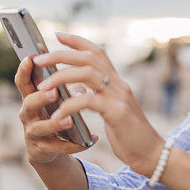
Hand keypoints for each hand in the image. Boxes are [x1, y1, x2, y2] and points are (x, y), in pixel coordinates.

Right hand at [14, 55, 98, 165]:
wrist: (49, 149)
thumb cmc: (53, 115)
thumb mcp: (55, 100)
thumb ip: (65, 86)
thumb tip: (81, 72)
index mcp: (31, 98)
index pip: (23, 82)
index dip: (24, 71)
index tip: (30, 59)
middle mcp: (28, 114)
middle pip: (29, 103)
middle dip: (41, 97)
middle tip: (54, 91)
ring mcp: (33, 133)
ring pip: (40, 128)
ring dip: (55, 124)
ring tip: (69, 121)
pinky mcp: (42, 150)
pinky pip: (58, 148)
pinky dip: (74, 145)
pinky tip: (89, 141)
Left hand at [33, 32, 164, 175]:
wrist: (150, 153)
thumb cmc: (129, 134)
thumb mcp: (111, 110)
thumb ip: (96, 96)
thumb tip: (75, 87)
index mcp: (116, 82)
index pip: (97, 52)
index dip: (77, 41)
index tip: (57, 35)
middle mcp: (118, 84)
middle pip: (89, 58)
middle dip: (61, 55)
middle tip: (39, 59)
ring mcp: (119, 96)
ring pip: (87, 74)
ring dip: (61, 77)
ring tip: (42, 87)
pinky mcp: (117, 112)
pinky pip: (88, 102)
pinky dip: (69, 105)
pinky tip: (56, 114)